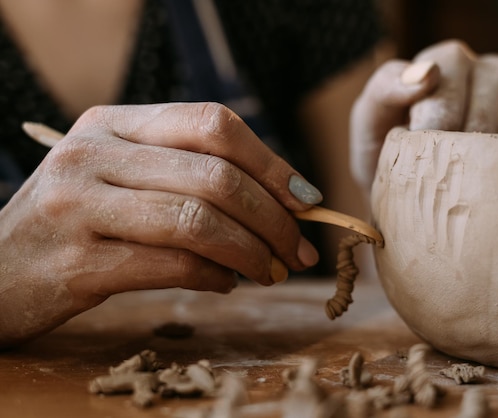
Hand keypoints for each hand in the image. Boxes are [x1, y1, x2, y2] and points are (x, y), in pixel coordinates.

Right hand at [0, 102, 320, 345]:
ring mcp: (79, 206)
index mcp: (112, 124)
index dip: (270, 162)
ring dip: (252, 252)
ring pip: (198, 221)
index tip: (306, 198)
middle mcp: (93, 155)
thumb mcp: (120, 179)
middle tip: (299, 250)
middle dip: (274, 218)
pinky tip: (226, 283)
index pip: (212, 124)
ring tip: (271, 271)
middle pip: (216, 176)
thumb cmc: (74, 223)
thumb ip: (188, 178)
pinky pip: (172, 265)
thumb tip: (281, 204)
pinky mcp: (78, 263)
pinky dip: (214, 277)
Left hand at [350, 39, 497, 192]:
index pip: (446, 84)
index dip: (433, 125)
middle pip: (487, 106)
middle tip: (450, 181)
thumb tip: (424, 75)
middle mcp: (489, 73)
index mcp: (447, 62)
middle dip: (463, 150)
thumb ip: (384, 89)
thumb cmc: (388, 154)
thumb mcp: (370, 123)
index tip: (424, 158)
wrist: (412, 192)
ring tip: (482, 183)